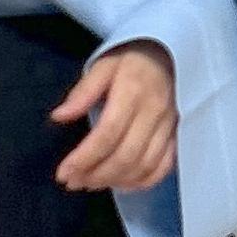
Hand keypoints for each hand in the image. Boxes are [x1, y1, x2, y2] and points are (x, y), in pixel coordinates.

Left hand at [49, 41, 176, 192]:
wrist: (171, 53)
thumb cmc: (133, 58)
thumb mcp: (104, 64)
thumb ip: (82, 92)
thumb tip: (59, 116)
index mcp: (132, 91)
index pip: (106, 134)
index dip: (84, 159)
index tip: (64, 173)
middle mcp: (153, 112)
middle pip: (124, 156)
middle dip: (95, 175)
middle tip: (73, 182)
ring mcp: (168, 126)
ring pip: (143, 166)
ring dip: (114, 181)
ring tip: (90, 183)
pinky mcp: (177, 135)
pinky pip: (162, 167)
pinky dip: (141, 182)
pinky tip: (121, 184)